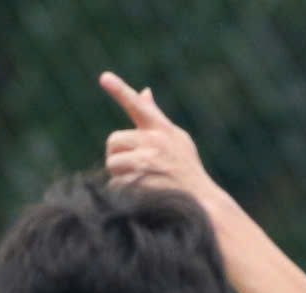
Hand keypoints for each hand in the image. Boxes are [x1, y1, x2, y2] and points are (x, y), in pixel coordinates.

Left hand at [100, 72, 216, 199]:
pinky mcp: (139, 183)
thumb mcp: (176, 139)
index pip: (137, 106)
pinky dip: (121, 191)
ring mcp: (147, 162)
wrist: (201, 203)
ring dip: (118, 175)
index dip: (120, 90)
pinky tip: (140, 194)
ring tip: (139, 180)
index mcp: (162, 129)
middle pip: (113, 140)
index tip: (104, 77)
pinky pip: (114, 184)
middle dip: (117, 155)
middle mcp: (155, 142)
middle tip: (133, 167)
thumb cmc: (185, 169)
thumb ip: (156, 117)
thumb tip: (144, 91)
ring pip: (111, 163)